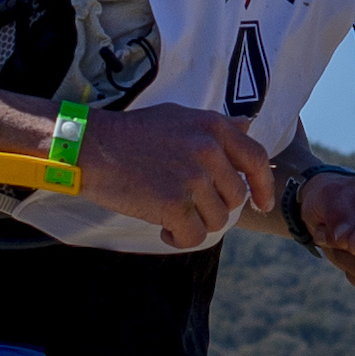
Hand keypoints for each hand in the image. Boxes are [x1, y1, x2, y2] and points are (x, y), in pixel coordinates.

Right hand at [80, 105, 275, 249]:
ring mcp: (192, 177)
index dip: (264, 185)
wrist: (91, 147)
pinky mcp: (173, 203)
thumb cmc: (131, 133)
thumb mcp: (178, 116)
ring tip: (171, 215)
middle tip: (189, 206)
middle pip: (235, 197)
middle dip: (215, 207)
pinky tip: (163, 230)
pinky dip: (179, 239)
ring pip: (216, 220)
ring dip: (195, 224)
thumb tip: (246, 125)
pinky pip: (194, 236)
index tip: (262, 203)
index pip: (256, 159)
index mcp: (213, 127)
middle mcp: (208, 150)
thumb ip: (215, 125)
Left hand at [300, 173, 354, 295]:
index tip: (351, 245)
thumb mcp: (329, 195)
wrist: (335, 213)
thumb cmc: (335, 198)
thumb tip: (347, 239)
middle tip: (325, 231)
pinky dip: (350, 274)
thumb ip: (338, 214)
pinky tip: (348, 257)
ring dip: (342, 259)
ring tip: (335, 242)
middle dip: (343, 245)